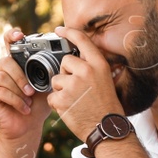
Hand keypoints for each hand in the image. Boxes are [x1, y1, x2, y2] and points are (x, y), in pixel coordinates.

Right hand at [0, 25, 51, 141]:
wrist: (27, 127)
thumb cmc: (37, 106)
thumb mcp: (46, 86)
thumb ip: (48, 72)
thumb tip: (58, 60)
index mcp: (16, 64)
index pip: (9, 44)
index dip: (11, 36)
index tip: (19, 34)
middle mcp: (2, 69)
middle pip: (6, 62)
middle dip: (21, 77)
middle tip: (31, 92)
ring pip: (3, 77)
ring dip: (18, 91)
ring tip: (27, 102)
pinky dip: (14, 100)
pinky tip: (23, 108)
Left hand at [44, 26, 122, 141]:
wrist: (106, 128)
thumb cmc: (106, 105)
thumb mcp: (104, 79)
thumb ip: (90, 68)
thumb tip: (71, 60)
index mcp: (98, 64)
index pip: (82, 40)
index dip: (68, 32)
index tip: (59, 29)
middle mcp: (86, 70)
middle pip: (64, 62)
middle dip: (66, 74)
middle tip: (78, 90)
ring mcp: (72, 84)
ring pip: (56, 80)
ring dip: (61, 90)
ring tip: (76, 101)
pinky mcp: (62, 98)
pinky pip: (51, 96)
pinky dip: (57, 104)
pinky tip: (70, 109)